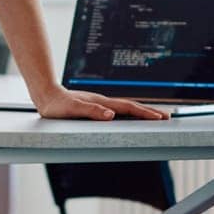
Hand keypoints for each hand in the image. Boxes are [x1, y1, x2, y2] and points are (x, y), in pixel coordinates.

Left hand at [32, 85, 169, 121]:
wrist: (46, 95)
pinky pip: (118, 111)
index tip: (160, 117)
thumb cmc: (57, 106)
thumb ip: (91, 111)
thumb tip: (111, 115)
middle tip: (167, 117)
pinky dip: (129, 113)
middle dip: (150, 112)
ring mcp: (101, 104)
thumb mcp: (72, 109)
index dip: (144, 113)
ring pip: (126, 108)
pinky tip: (131, 118)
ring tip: (155, 117)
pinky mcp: (96, 107)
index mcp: (101, 103)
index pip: (128, 108)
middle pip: (131, 106)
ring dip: (141, 112)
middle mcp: (104, 102)